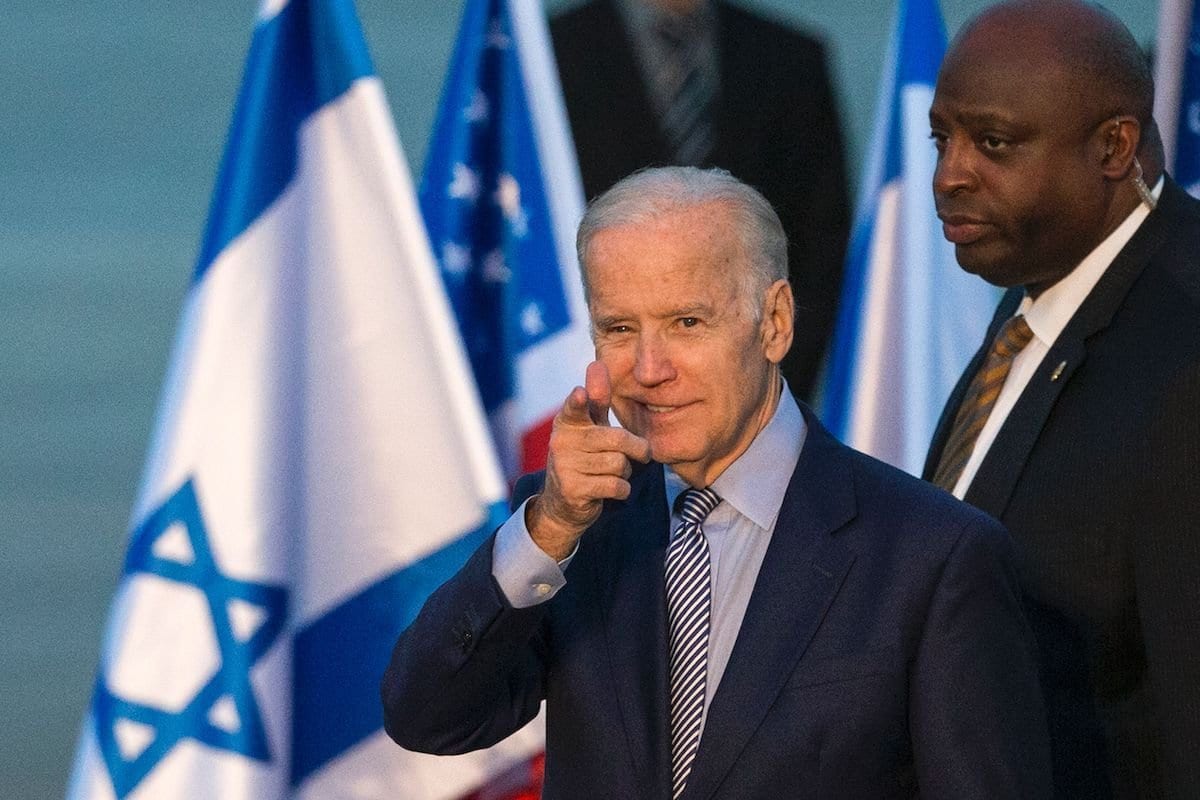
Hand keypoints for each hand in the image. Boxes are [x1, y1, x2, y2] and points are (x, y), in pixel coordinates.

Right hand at [527, 361, 651, 559]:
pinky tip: (607, 489)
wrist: (562, 504)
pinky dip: (621, 490)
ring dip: (625, 472)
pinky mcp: (573, 490)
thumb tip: (597, 363)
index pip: (574, 408)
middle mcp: (562, 441)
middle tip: (640, 454)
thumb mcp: (589, 426)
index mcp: (567, 421)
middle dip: (636, 449)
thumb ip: (596, 398)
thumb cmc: (583, 456)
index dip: (578, 401)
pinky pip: (616, 486)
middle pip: (617, 439)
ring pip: (619, 464)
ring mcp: (565, 466)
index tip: (579, 394)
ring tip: (610, 473)